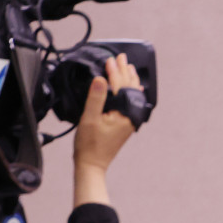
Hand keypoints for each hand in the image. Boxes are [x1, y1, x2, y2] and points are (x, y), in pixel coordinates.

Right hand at [74, 54, 142, 206]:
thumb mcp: (90, 118)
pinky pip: (131, 103)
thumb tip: (101, 78)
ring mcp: (129, 121)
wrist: (92, 164)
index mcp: (124, 114)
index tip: (111, 59)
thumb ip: (97, 97)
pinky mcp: (125, 124)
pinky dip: (130, 92)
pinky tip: (133, 89)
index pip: (120, 86)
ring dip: (129, 80)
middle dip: (125, 72)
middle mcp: (130, 117)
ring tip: (128, 68)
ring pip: (132, 96)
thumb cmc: (89, 144)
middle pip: (129, 89)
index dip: (115, 71)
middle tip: (122, 58)